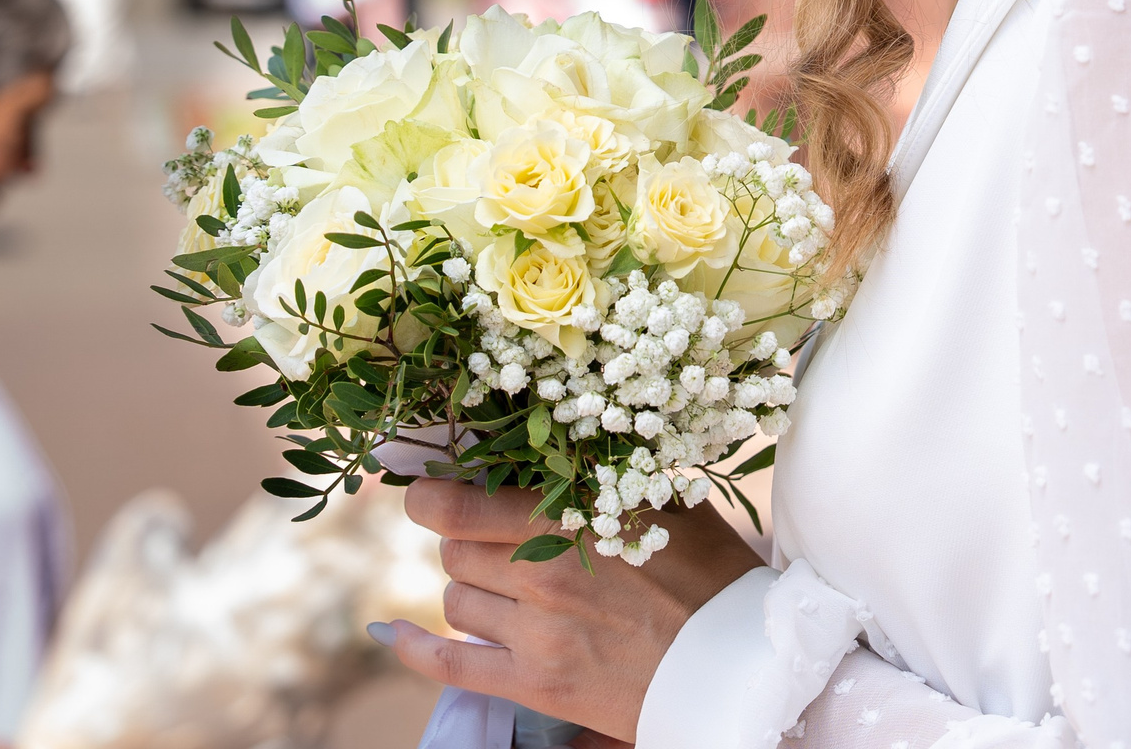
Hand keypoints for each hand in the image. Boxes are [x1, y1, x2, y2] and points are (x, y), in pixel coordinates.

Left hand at [378, 478, 766, 741]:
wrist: (737, 662)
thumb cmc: (709, 574)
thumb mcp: (659, 506)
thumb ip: (599, 479)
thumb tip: (552, 446)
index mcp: (570, 521)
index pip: (461, 504)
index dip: (432, 494)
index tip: (428, 488)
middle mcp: (542, 574)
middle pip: (455, 549)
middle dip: (464, 539)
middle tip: (492, 537)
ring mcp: (536, 633)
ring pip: (455, 599)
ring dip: (469, 587)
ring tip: (505, 585)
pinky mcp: (536, 684)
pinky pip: (450, 665)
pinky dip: (412, 648)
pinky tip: (392, 632)